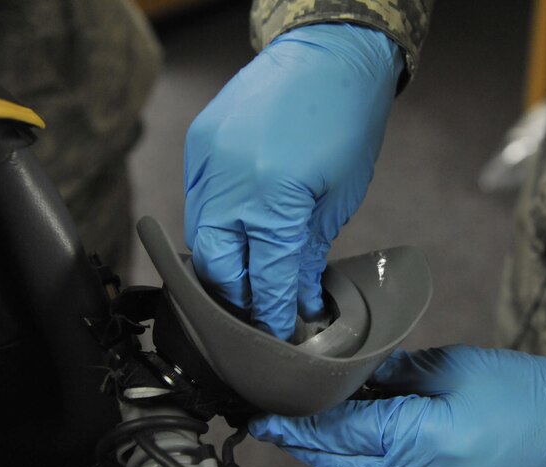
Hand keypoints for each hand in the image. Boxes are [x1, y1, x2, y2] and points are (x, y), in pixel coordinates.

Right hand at [184, 23, 402, 339]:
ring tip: (250, 278)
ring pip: (200, 237)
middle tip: (259, 315)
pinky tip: (238, 235)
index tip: (280, 333)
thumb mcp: (339, 195)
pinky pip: (198, 202)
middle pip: (217, 267)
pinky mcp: (198, 145)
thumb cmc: (347, 119)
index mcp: (273, 198)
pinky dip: (217, 226)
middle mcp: (229, 182)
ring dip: (223, 265)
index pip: (267, 277)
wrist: (328, 53)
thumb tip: (299, 294)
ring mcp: (206, 161)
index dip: (274, 312)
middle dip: (237, 299)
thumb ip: (309, 251)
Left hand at [249, 346, 545, 466]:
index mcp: (425, 441)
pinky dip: (364, 465)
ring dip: (333, 456)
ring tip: (301, 432)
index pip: (346, 433)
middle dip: (306, 445)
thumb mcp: (452, 366)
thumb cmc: (520, 388)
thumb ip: (395, 373)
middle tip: (269, 425)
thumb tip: (354, 373)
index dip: (303, 425)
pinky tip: (349, 446)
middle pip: (347, 464)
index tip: (267, 416)